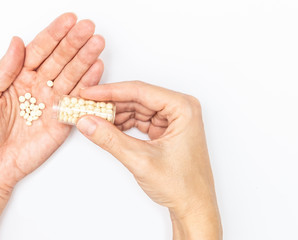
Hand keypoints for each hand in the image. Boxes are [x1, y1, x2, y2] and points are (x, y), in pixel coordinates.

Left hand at [0, 13, 104, 213]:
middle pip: (60, 60)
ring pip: (72, 76)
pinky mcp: (64, 120)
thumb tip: (19, 43)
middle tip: (89, 28)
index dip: (54, 34)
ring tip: (98, 43)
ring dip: (86, 59)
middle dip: (75, 43)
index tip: (69, 20)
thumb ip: (5, 69)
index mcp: (18, 77)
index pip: (40, 50)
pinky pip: (78, 101)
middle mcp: (38, 87)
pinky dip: (90, 86)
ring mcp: (53, 103)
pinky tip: (97, 70)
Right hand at [76, 81, 221, 238]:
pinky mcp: (168, 130)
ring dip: (116, 115)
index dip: (110, 91)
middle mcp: (181, 109)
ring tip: (93, 119)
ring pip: (138, 109)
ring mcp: (175, 120)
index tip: (88, 93)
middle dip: (111, 104)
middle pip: (138, 98)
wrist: (194, 206)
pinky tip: (109, 128)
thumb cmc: (183, 185)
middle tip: (85, 107)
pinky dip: (124, 125)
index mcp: (183, 108)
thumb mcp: (141, 160)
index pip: (141, 91)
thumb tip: (87, 122)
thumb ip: (111, 139)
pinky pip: (142, 120)